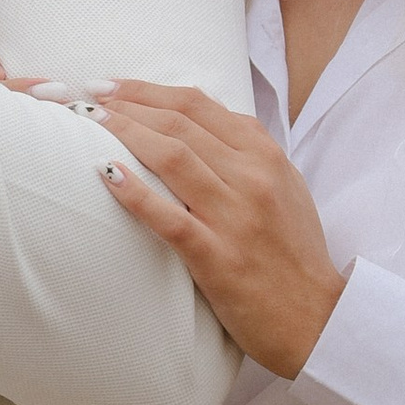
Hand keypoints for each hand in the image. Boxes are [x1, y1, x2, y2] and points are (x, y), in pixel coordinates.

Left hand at [88, 82, 347, 380]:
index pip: (199, 104)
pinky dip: (135, 193)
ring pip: (172, 157)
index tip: (111, 86)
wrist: (318, 318)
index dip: (147, 90)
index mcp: (266, 156)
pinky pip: (169, 218)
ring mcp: (235, 216)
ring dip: (124, 133)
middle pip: (178, 122)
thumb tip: (201, 125)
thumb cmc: (294, 254)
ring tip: (87, 123)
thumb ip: (248, 154)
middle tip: (87, 98)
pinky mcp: (218, 257)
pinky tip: (105, 174)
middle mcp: (252, 177)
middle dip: (126, 104)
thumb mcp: (285, 188)